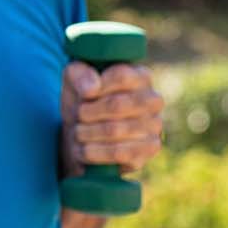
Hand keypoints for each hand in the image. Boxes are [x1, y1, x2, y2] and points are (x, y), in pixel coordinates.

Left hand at [62, 62, 163, 177]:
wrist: (83, 135)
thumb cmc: (82, 100)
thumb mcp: (72, 79)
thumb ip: (78, 74)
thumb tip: (91, 88)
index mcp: (139, 76)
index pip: (121, 76)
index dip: (95, 87)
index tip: (83, 94)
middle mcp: (153, 100)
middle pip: (116, 104)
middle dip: (86, 112)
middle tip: (78, 115)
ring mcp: (154, 126)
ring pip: (113, 130)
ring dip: (86, 133)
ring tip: (78, 132)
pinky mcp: (149, 150)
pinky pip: (118, 153)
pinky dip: (93, 152)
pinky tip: (85, 148)